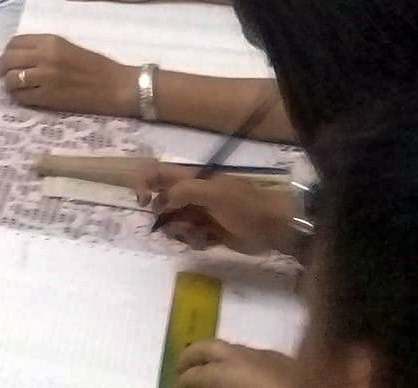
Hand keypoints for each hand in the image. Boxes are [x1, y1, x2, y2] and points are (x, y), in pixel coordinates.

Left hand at [0, 34, 138, 116]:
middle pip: (7, 60)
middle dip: (2, 68)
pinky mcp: (48, 98)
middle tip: (5, 74)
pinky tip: (24, 96)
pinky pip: (21, 97)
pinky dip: (18, 97)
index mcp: (50, 41)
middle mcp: (44, 57)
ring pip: (11, 79)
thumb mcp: (67, 46)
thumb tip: (21, 54)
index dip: (8, 51)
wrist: (116, 86)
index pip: (14, 42)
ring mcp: (45, 78)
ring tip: (14, 86)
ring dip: (9, 83)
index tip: (10, 58)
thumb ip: (44, 48)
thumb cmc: (96, 65)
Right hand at [144, 174, 296, 255]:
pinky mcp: (208, 233)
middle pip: (162, 204)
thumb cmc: (245, 205)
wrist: (274, 228)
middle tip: (182, 226)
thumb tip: (158, 202)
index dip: (144, 184)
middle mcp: (191, 195)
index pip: (158, 174)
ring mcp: (200, 215)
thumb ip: (184, 192)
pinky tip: (207, 243)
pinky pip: (189, 238)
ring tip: (199, 236)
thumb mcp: (214, 193)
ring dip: (181, 232)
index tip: (143, 202)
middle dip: (165, 218)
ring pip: (174, 224)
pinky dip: (193, 242)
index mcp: (191, 179)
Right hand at [176, 340, 299, 387]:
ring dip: (216, 357)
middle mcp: (252, 356)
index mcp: (237, 369)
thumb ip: (220, 384)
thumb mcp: (240, 386)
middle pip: (213, 347)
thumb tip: (195, 386)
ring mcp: (274, 356)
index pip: (201, 371)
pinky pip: (256, 357)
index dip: (185, 378)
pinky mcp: (292, 363)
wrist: (334, 387)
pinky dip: (239, 362)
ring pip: (235, 349)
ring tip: (206, 370)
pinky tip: (242, 376)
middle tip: (180, 368)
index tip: (174, 384)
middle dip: (193, 355)